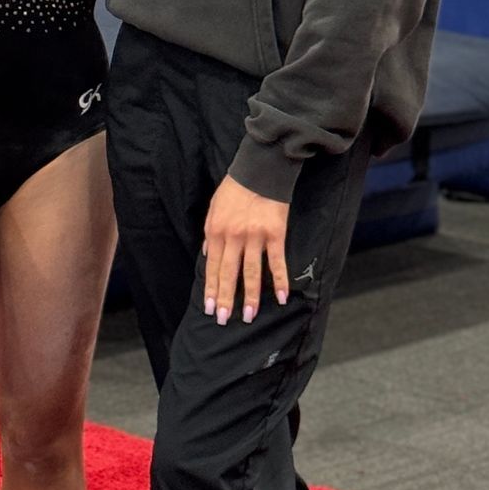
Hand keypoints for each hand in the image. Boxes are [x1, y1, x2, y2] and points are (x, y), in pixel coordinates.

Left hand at [203, 175, 292, 325]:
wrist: (260, 169)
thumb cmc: (235, 188)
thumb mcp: (213, 208)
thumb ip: (210, 234)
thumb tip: (207, 256)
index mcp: (216, 231)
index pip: (212, 267)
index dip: (211, 290)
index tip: (211, 309)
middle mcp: (233, 237)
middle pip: (229, 274)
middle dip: (226, 299)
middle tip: (224, 320)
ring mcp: (255, 236)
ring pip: (251, 272)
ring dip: (250, 296)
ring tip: (248, 316)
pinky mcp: (275, 233)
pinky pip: (277, 261)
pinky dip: (279, 280)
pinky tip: (280, 297)